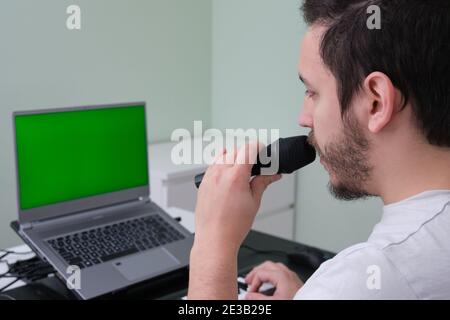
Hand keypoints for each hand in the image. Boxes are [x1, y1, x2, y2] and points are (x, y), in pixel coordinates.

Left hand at [188, 143, 281, 298]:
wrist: (215, 239)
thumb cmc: (232, 226)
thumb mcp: (254, 202)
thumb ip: (263, 182)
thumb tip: (272, 175)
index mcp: (235, 176)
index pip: (249, 149)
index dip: (259, 147)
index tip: (263, 152)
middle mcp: (220, 173)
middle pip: (236, 150)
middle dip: (248, 153)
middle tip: (257, 165)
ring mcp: (209, 177)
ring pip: (222, 155)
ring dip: (234, 157)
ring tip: (242, 171)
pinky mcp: (203, 183)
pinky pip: (212, 165)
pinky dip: (222, 165)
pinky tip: (228, 176)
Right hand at [244, 261, 303, 299]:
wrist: (310, 303)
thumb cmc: (295, 301)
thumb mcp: (274, 302)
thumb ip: (259, 299)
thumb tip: (249, 296)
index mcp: (281, 275)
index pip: (260, 273)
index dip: (253, 283)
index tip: (250, 293)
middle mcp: (287, 272)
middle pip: (267, 265)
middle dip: (256, 272)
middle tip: (248, 281)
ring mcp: (292, 275)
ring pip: (274, 266)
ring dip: (264, 272)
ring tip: (258, 280)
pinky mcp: (295, 280)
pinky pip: (281, 271)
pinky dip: (272, 275)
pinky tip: (270, 283)